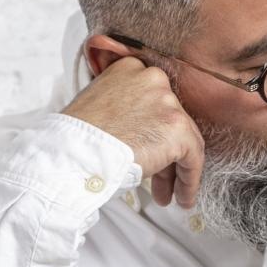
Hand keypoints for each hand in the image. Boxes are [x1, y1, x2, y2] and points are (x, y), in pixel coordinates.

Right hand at [62, 56, 204, 208]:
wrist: (74, 152)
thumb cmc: (77, 137)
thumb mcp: (99, 105)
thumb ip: (125, 108)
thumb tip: (141, 131)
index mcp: (131, 69)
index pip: (153, 102)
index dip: (152, 131)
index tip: (148, 148)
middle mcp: (153, 79)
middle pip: (169, 121)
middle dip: (164, 153)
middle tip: (157, 178)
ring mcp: (168, 103)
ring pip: (184, 139)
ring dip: (175, 169)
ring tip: (168, 193)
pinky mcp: (177, 129)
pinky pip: (193, 157)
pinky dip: (189, 180)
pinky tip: (181, 197)